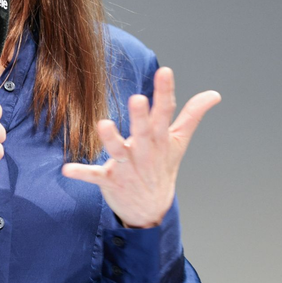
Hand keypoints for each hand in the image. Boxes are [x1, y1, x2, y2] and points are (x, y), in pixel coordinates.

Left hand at [61, 67, 219, 227]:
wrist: (151, 210)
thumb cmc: (162, 167)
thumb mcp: (179, 141)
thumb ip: (192, 115)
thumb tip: (214, 94)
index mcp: (160, 139)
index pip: (165, 113)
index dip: (165, 92)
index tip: (165, 72)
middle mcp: (144, 152)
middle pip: (143, 132)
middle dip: (141, 117)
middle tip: (138, 99)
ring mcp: (126, 166)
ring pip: (118, 151)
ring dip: (110, 139)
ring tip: (103, 124)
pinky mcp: (109, 179)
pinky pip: (94, 176)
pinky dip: (81, 173)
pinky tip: (67, 170)